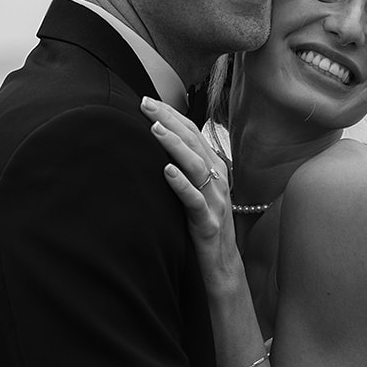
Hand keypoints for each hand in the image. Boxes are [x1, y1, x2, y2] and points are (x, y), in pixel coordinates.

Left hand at [141, 96, 239, 293]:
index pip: (193, 133)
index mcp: (215, 169)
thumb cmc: (204, 227)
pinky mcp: (208, 223)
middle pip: (194, 142)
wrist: (221, 265)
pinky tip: (166, 172)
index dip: (172, 115)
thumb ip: (186, 169)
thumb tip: (160, 148)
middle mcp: (218, 180)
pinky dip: (181, 184)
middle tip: (145, 104)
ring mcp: (215, 201)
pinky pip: (194, 200)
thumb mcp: (197, 192)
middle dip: (169, 121)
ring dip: (174, 146)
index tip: (148, 101)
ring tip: (154, 130)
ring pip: (195, 166)